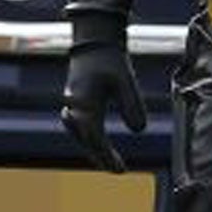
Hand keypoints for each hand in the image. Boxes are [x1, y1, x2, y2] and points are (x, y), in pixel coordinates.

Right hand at [60, 14, 145, 172]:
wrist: (94, 41)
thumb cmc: (110, 59)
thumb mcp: (125, 80)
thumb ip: (132, 104)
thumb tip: (138, 131)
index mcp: (83, 103)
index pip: (93, 137)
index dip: (106, 155)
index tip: (120, 170)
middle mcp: (74, 107)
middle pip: (86, 140)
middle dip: (101, 156)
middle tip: (118, 170)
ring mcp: (73, 105)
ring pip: (83, 135)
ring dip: (96, 149)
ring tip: (112, 164)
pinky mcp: (77, 103)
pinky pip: (83, 127)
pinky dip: (93, 139)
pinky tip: (104, 148)